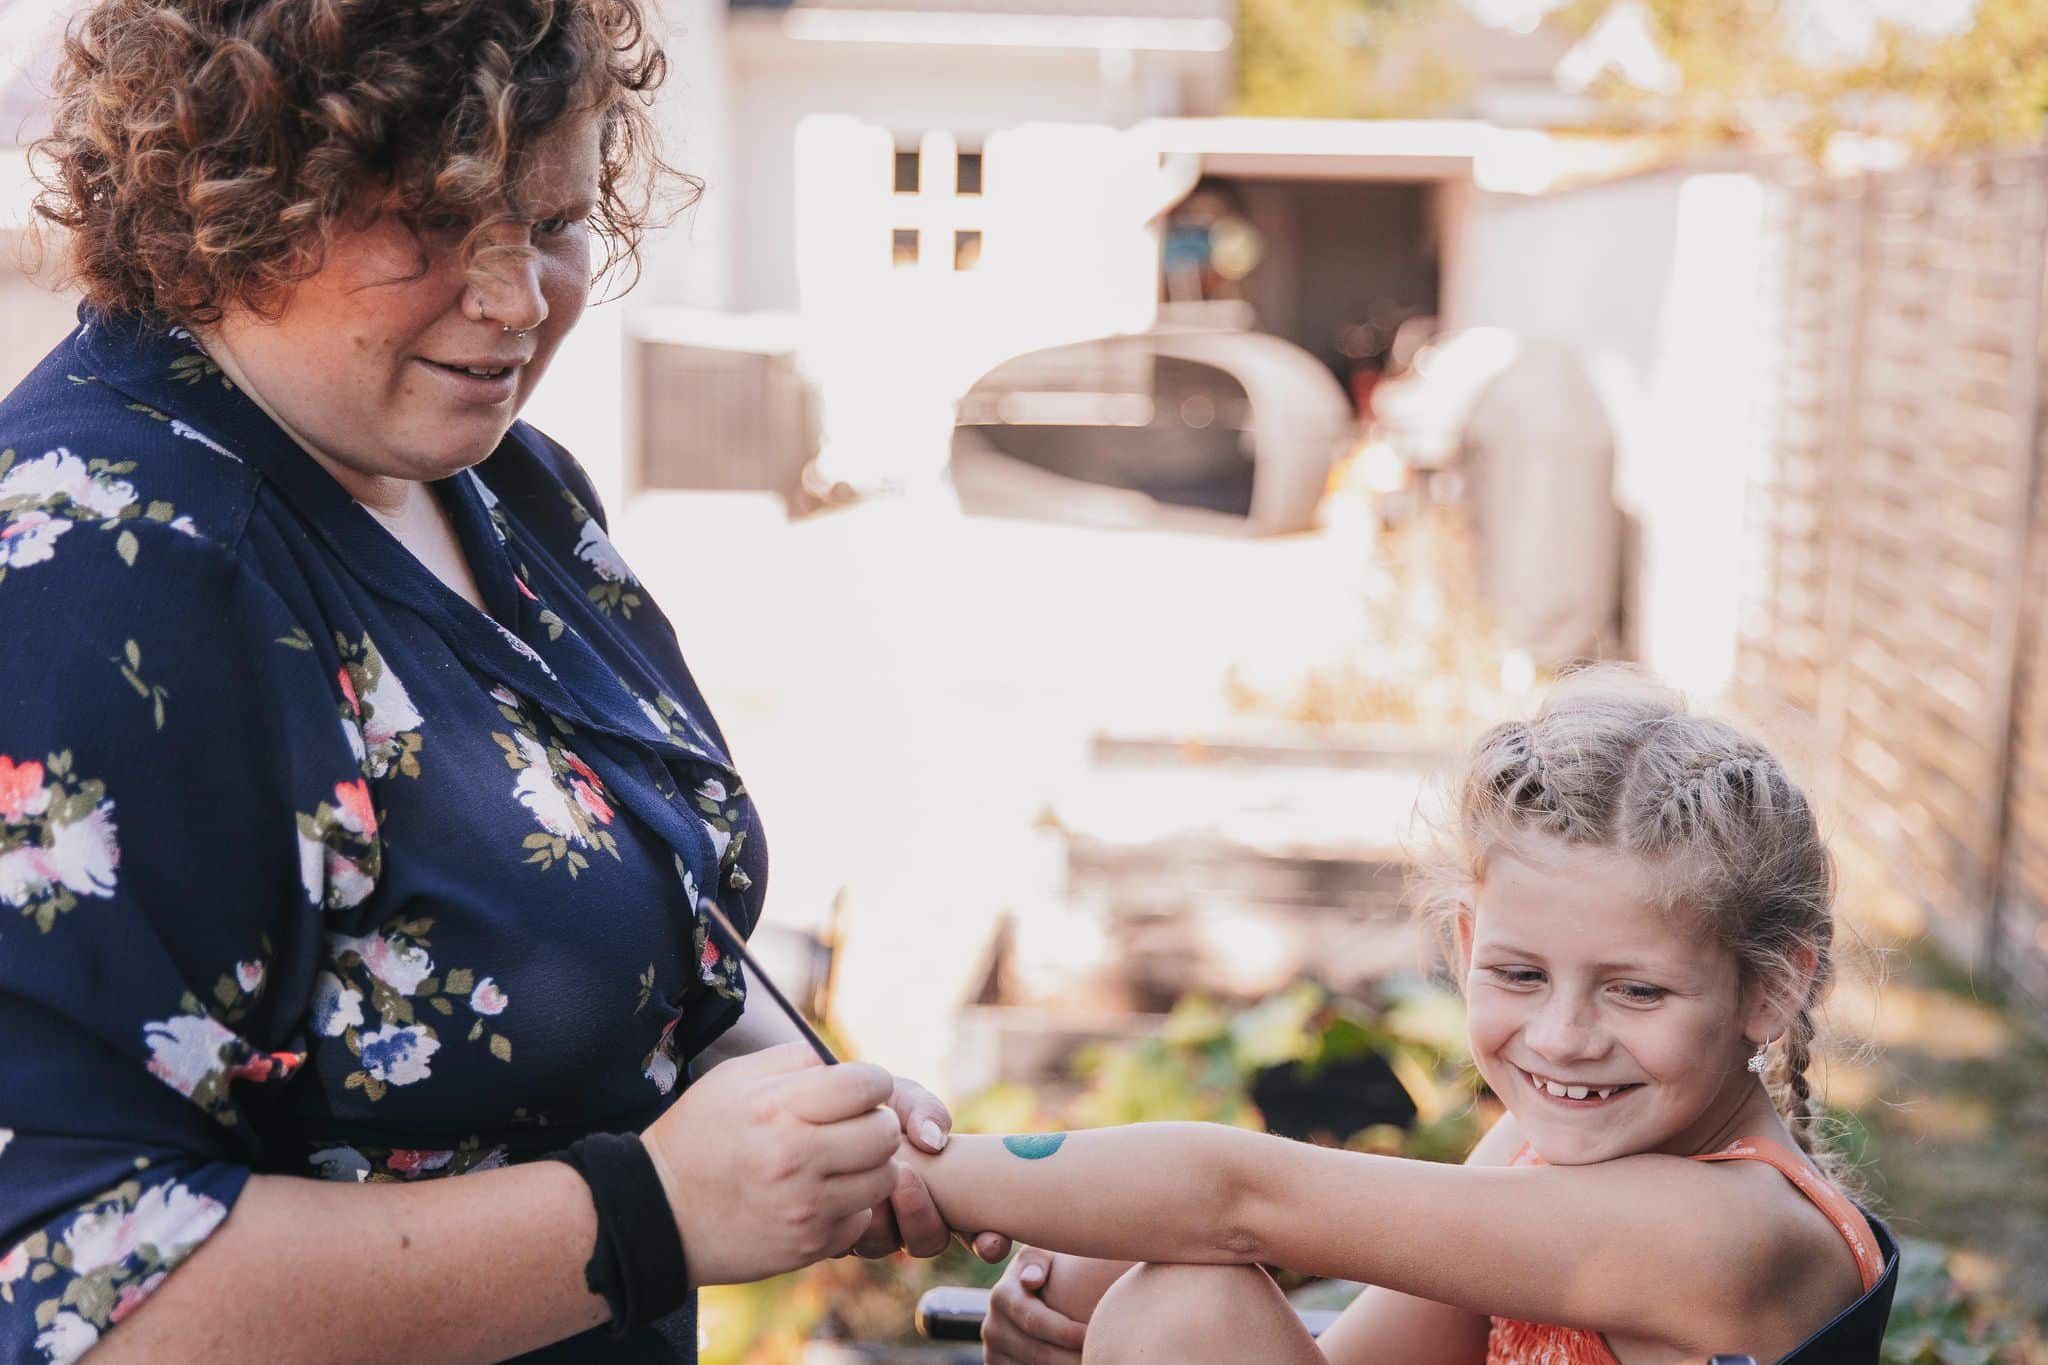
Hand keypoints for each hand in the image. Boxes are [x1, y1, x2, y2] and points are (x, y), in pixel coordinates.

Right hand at [641, 1041, 899, 1285]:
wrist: (657, 1214)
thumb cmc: (698, 1135)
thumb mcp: (732, 1078)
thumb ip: (794, 1061)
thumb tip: (844, 1066)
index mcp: (778, 1109)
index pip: (867, 1086)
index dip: (871, 1083)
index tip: (857, 1091)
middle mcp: (796, 1158)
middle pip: (885, 1133)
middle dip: (876, 1122)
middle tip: (854, 1125)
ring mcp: (805, 1208)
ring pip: (885, 1178)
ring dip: (871, 1165)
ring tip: (842, 1160)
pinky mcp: (808, 1246)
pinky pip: (862, 1219)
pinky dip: (851, 1205)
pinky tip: (823, 1195)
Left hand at [849, 1074, 1009, 1260]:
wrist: (825, 1102)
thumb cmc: (876, 1103)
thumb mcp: (905, 1098)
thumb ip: (926, 1112)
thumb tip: (934, 1141)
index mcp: (942, 1197)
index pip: (977, 1236)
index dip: (989, 1244)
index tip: (992, 1239)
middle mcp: (909, 1219)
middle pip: (927, 1242)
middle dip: (921, 1218)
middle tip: (907, 1178)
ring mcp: (873, 1228)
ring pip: (885, 1244)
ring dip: (880, 1214)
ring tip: (879, 1173)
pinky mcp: (836, 1228)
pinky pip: (846, 1238)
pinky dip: (850, 1218)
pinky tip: (847, 1188)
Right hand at [981, 1247, 1088, 1364]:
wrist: (1030, 1293)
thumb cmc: (1049, 1269)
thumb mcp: (1042, 1254)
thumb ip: (1037, 1260)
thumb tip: (1031, 1280)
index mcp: (1002, 1296)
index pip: (1036, 1321)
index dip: (1066, 1332)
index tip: (1092, 1335)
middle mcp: (992, 1327)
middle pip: (1038, 1354)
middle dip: (1072, 1359)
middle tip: (1101, 1357)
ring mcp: (993, 1352)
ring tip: (1093, 1362)